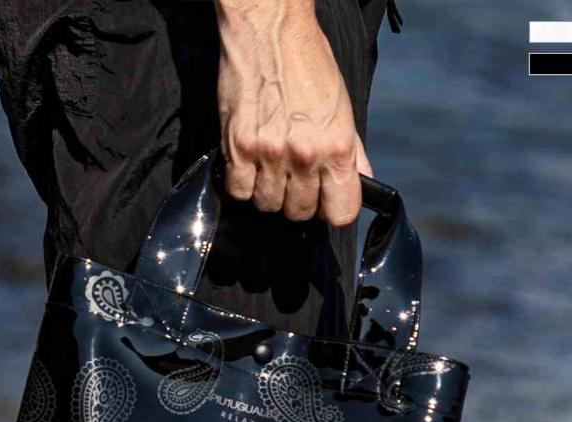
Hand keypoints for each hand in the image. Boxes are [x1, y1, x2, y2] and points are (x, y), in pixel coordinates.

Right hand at [215, 0, 371, 225]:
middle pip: (301, 213)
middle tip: (293, 177)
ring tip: (270, 167)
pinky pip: (239, 192)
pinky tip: (249, 165)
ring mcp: (270, 154)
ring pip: (269, 206)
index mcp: (337, 147)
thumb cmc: (307, 63)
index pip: (340, 213)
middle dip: (298, 201)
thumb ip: (352, 152)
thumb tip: (363, 182)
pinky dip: (243, 185)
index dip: (332, 211)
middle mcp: (305, 155)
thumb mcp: (341, 107)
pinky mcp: (238, 147)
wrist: (269, 28)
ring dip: (269, 193)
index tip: (325, 201)